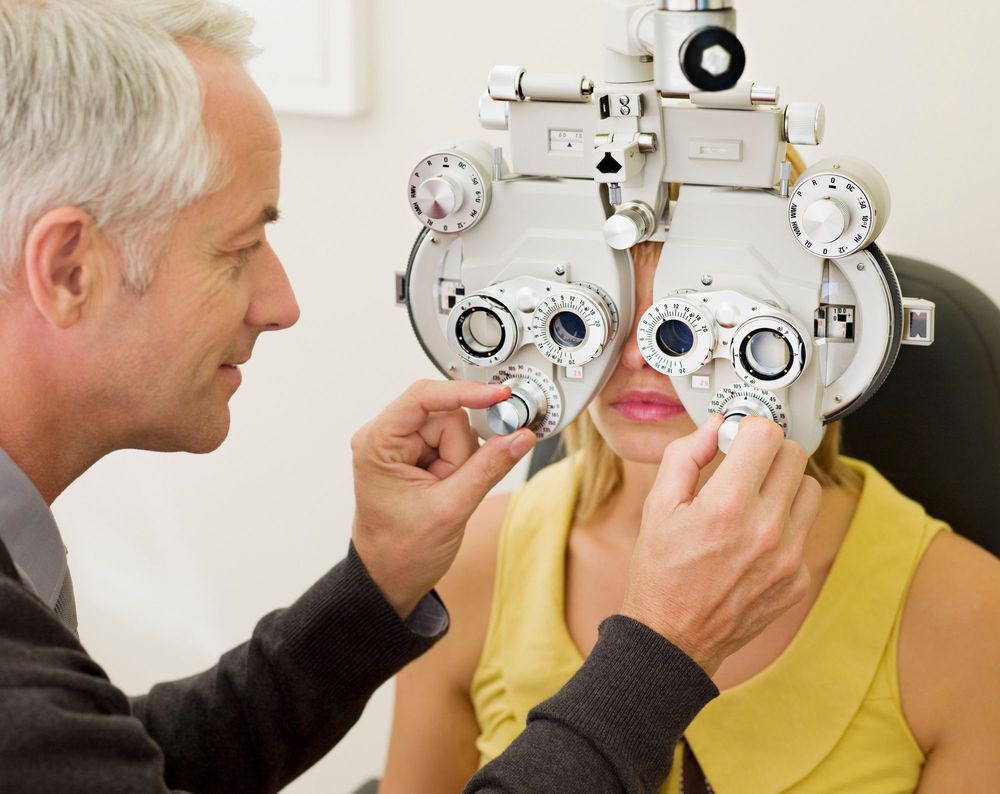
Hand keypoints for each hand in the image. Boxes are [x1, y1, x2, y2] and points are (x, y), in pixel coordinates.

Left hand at [351, 379, 536, 618]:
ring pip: (455, 431)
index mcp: (378, 442)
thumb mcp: (451, 509)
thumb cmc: (401, 552)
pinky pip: (454, 445)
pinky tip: (448, 488)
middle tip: (454, 485)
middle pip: (446, 416)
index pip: (423, 396)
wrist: (390, 580)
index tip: (499, 395)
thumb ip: (489, 468)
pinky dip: (460, 466)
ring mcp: (401, 446)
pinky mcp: (416, 456)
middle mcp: (385, 437)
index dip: (465, 393)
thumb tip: (520, 437)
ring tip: (446, 493)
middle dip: (461, 451)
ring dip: (462, 462)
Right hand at [621, 414, 821, 674]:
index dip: (747, 428)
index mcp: (727, 507)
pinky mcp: (798, 579)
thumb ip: (686, 456)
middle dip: (767, 451)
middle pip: (794, 456)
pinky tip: (753, 539)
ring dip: (784, 485)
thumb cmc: (660, 573)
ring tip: (753, 500)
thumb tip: (715, 427)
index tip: (736, 438)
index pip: (766, 435)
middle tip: (744, 464)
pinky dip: (785, 526)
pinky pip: (805, 532)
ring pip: (809, 490)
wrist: (672, 638)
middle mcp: (765, 530)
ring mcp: (787, 557)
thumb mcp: (658, 506)